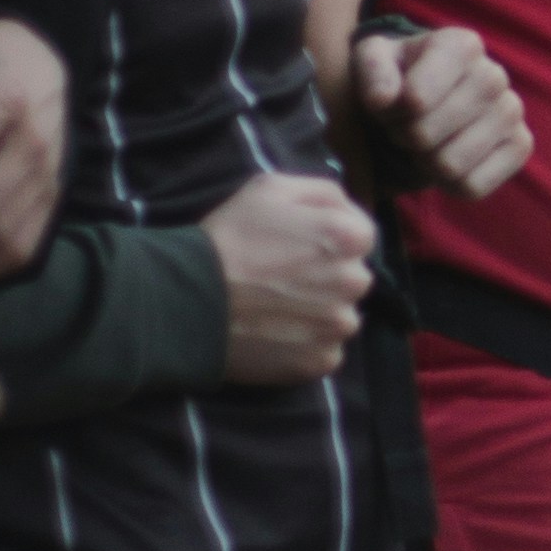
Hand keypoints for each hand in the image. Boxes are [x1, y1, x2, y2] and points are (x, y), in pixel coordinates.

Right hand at [203, 172, 377, 385]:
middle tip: (284, 277)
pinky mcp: (320, 361)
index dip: (331, 238)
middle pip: (353, 278)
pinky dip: (307, 344)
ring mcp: (338, 327)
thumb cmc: (229, 238)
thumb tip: (348, 211)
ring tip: (278, 307)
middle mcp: (353, 283)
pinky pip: (326, 350)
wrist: (188, 299)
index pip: (362, 235)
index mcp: (346, 237)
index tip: (301, 245)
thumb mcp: (271, 189)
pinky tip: (277, 333)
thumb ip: (323, 193)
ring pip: (341, 316)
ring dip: (320, 312)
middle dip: (329, 275)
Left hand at [354, 26, 531, 199]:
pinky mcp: (522, 146)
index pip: (415, 100)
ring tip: (426, 142)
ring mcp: (512, 112)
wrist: (427, 101)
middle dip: (405, 139)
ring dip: (425, 162)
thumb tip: (383, 99)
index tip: (394, 103)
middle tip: (406, 127)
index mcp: (461, 46)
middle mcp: (494, 75)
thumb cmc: (399, 78)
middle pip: (426, 136)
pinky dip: (450, 183)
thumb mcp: (373, 62)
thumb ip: (372, 72)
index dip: (390, 112)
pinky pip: (473, 186)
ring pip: (450, 165)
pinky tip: (448, 160)